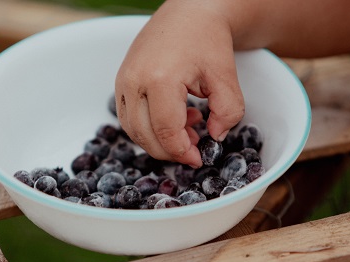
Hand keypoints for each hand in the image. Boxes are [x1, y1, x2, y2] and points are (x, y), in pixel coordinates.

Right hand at [115, 0, 244, 167]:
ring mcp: (123, 80)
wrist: (189, 11)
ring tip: (188, 129)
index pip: (166, 132)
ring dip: (159, 140)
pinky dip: (148, 128)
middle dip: (171, 151)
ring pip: (133, 130)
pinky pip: (129, 118)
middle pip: (146, 136)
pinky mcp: (121, 81)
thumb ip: (228, 112)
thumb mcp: (226, 76)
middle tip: (195, 148)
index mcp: (160, 79)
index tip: (199, 159)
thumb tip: (216, 138)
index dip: (183, 152)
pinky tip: (174, 117)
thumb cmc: (207, 39)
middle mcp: (134, 81)